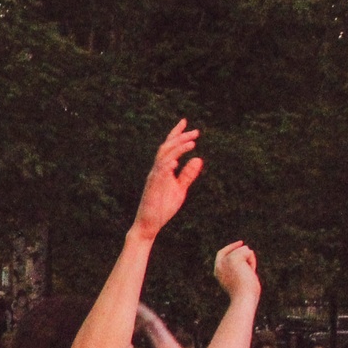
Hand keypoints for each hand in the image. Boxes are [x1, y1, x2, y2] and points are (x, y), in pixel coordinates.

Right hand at [131, 120, 203, 238]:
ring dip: (177, 150)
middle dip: (180, 138)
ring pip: (163, 158)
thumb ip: (188, 174)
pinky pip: (158, 175)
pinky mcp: (152, 189)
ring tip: (191, 144)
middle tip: (196, 132)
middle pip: (166, 148)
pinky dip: (166, 167)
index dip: (176, 134)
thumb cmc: (162, 207)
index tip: (185, 122)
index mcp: (162, 170)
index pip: (168, 148)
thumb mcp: (180, 189)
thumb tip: (198, 158)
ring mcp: (153, 179)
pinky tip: (175, 162)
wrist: (149, 225)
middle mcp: (156, 171)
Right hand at [212, 240, 260, 300]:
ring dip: (250, 261)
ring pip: (243, 250)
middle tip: (247, 260)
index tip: (241, 243)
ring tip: (249, 274)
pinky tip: (250, 271)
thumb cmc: (246, 294)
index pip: (222, 253)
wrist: (243, 298)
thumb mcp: (243, 282)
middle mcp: (219, 265)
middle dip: (245, 256)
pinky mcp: (234, 258)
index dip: (232, 247)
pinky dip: (252, 261)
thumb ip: (242, 270)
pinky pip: (248, 252)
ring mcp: (226, 260)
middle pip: (235, 250)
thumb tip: (249, 256)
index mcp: (218, 272)